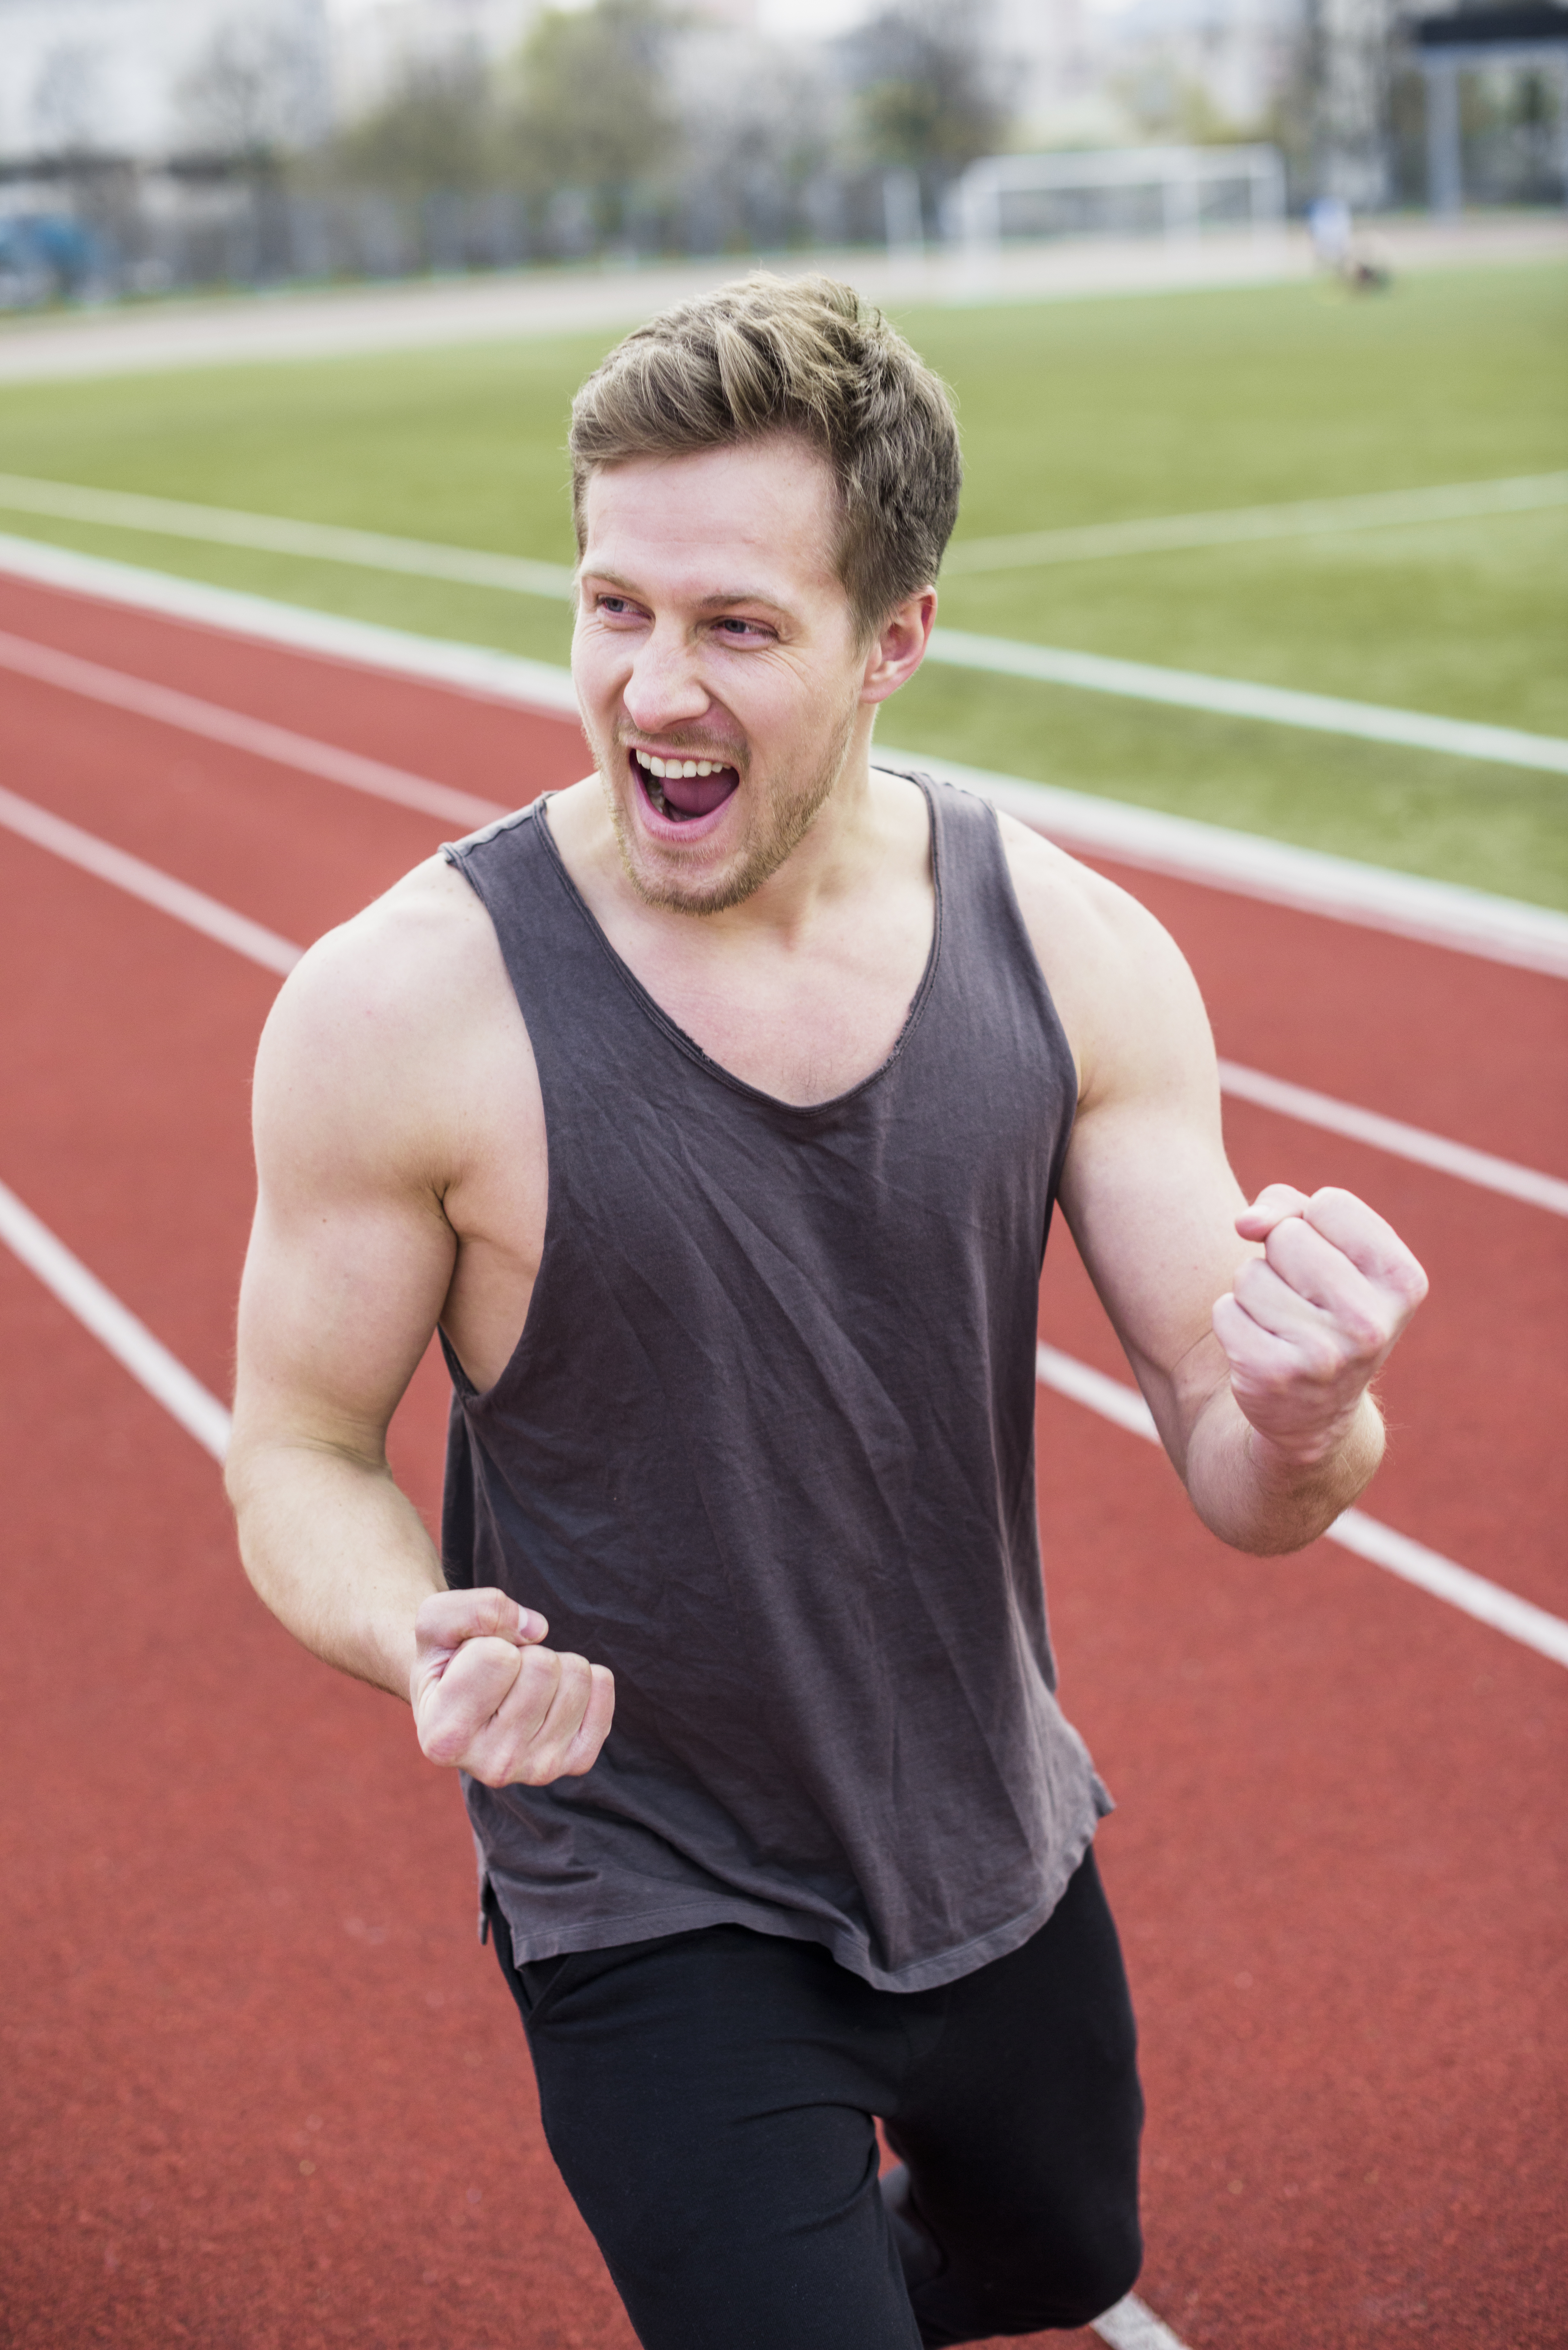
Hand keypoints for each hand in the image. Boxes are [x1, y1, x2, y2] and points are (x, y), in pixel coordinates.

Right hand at [410, 1588, 613, 1788]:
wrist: (461, 1700)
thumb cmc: (446, 1657)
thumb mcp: (436, 1620)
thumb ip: (475, 1610)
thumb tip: (538, 1629)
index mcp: (445, 1738)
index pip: (497, 1657)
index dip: (486, 1642)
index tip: (469, 1663)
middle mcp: (492, 1766)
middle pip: (544, 1666)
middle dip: (525, 1652)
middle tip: (502, 1674)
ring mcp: (538, 1769)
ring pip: (576, 1676)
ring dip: (553, 1663)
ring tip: (522, 1684)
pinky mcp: (575, 1761)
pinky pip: (602, 1688)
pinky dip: (585, 1676)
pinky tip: (553, 1693)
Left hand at [1213, 1185, 1427, 1465]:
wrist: (1313, 1413)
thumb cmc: (1320, 1306)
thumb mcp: (1328, 1249)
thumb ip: (1290, 1207)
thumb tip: (1246, 1223)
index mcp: (1403, 1280)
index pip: (1331, 1203)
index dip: (1314, 1224)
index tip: (1327, 1264)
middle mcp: (1371, 1323)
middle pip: (1287, 1236)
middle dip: (1280, 1259)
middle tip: (1302, 1301)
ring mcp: (1324, 1354)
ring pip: (1250, 1274)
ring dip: (1253, 1293)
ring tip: (1283, 1325)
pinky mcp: (1274, 1375)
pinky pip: (1224, 1310)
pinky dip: (1232, 1321)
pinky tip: (1261, 1347)